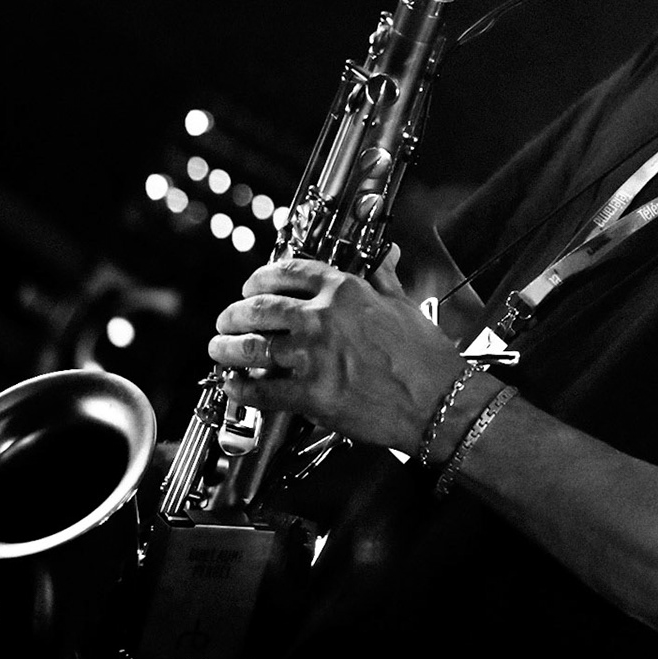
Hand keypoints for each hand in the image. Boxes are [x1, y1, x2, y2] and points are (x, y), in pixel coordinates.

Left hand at [206, 249, 468, 453]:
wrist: (438, 402)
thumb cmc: (426, 357)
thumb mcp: (404, 306)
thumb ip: (384, 278)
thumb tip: (386, 256)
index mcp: (344, 290)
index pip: (287, 271)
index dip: (260, 277)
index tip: (252, 285)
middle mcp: (322, 318)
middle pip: (259, 308)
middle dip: (234, 313)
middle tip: (226, 319)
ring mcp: (312, 357)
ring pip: (252, 347)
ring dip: (227, 348)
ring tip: (219, 349)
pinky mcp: (309, 394)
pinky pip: (261, 388)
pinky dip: (241, 387)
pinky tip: (233, 385)